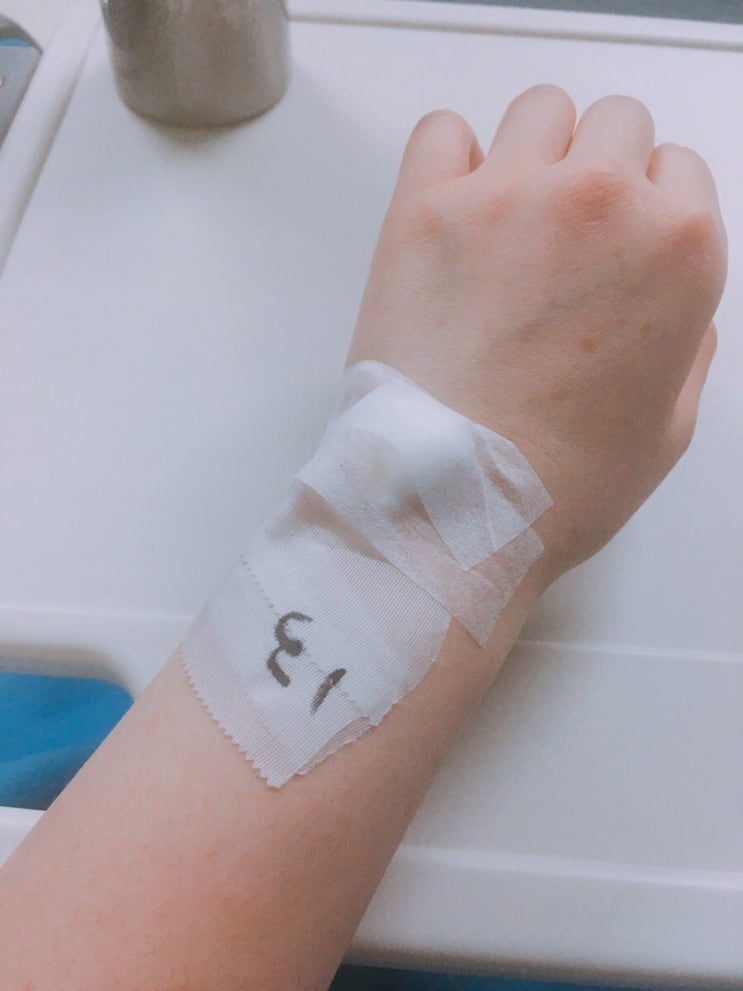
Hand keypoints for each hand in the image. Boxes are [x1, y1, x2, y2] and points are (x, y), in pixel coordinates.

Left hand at [347, 85, 726, 579]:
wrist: (454, 512)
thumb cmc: (557, 486)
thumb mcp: (668, 427)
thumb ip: (686, 341)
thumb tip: (673, 304)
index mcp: (679, 248)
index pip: (678, 169)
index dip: (647, 212)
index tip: (617, 245)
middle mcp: (601, 202)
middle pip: (615, 124)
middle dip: (599, 172)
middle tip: (565, 237)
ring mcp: (506, 197)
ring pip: (539, 111)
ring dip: (534, 153)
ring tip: (509, 222)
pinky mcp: (421, 211)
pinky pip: (442, 131)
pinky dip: (450, 159)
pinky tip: (453, 212)